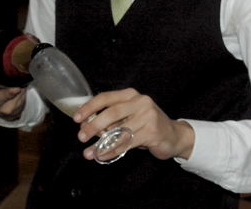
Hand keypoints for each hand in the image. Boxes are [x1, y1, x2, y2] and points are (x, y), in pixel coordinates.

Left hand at [73, 88, 194, 161]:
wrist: (173, 135)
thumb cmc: (146, 125)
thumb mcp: (129, 117)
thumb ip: (111, 119)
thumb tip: (87, 126)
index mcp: (131, 95)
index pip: (106, 97)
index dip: (89, 107)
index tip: (76, 118)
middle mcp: (140, 102)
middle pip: (112, 113)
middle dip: (93, 125)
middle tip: (81, 137)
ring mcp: (148, 116)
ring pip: (119, 131)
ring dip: (101, 144)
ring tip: (89, 153)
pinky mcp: (152, 131)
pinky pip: (127, 143)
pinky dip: (112, 151)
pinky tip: (103, 156)